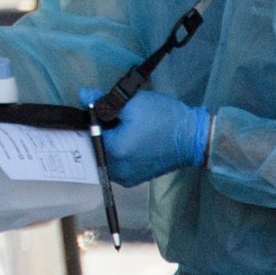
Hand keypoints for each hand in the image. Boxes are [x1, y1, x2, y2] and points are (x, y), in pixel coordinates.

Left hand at [80, 88, 208, 184]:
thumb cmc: (164, 118)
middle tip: (118, 120)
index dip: (94, 119)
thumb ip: (104, 101)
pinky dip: (120, 153)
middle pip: (96, 147)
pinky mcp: (135, 180)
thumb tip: (81, 94)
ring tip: (126, 129)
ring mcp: (126, 178)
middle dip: (102, 132)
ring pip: (106, 157)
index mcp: (114, 152)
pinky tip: (132, 141)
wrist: (194, 138)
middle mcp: (116, 171)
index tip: (105, 111)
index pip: (90, 133)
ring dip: (110, 143)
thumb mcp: (133, 103)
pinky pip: (118, 165)